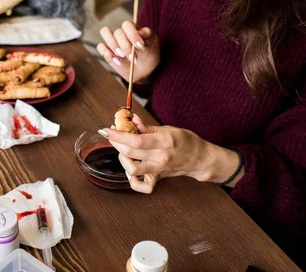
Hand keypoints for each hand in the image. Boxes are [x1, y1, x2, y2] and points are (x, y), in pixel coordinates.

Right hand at [97, 21, 159, 82]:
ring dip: (114, 46)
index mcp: (134, 29)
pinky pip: (100, 46)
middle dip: (125, 46)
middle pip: (118, 32)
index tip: (139, 47)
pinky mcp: (107, 50)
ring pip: (106, 33)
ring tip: (122, 57)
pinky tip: (117, 61)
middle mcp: (122, 33)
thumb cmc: (149, 56)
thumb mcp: (153, 46)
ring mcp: (113, 41)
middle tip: (133, 58)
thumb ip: (146, 37)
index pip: (127, 25)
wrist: (144, 70)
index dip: (132, 35)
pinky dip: (107, 53)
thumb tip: (138, 33)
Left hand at [99, 115, 241, 192]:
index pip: (135, 139)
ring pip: (132, 169)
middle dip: (116, 142)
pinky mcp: (158, 178)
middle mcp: (161, 157)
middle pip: (130, 152)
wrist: (199, 159)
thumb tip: (132, 119)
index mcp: (164, 141)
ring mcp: (159, 170)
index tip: (106, 129)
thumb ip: (147, 127)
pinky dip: (133, 180)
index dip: (118, 135)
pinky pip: (142, 186)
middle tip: (112, 134)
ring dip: (122, 158)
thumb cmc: (185, 140)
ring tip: (124, 150)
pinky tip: (131, 169)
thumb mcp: (168, 129)